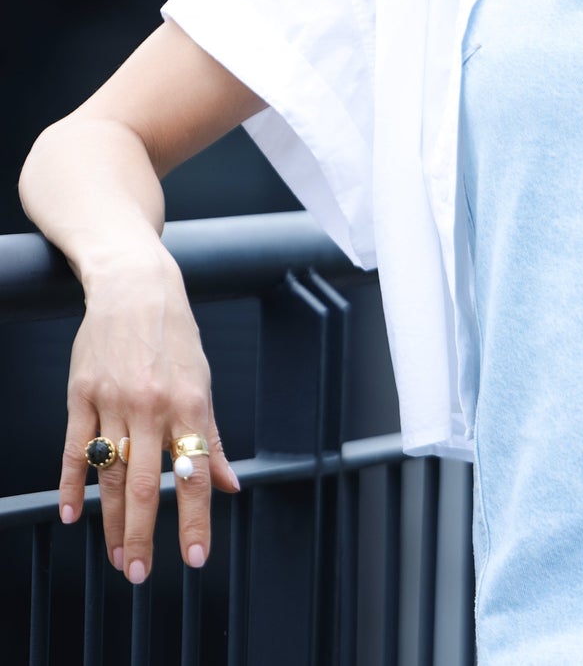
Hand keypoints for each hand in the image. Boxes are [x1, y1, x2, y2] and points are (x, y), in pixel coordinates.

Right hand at [58, 252, 239, 582]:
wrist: (135, 289)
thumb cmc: (175, 338)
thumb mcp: (204, 383)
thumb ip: (212, 437)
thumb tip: (230, 484)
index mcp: (190, 403)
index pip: (195, 474)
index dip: (196, 520)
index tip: (195, 558)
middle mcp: (152, 406)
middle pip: (146, 484)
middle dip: (144, 536)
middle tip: (140, 574)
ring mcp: (113, 402)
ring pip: (110, 475)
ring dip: (111, 522)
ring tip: (115, 555)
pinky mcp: (81, 397)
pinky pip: (73, 450)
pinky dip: (71, 486)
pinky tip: (71, 515)